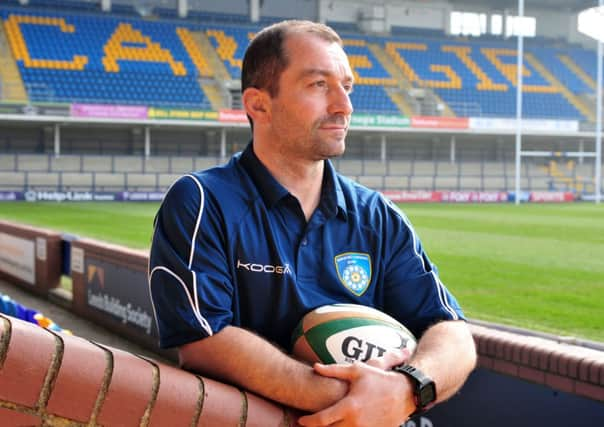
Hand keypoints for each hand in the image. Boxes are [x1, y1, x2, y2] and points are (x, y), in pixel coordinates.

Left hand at [298, 349, 414, 426]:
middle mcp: (356, 422)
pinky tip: (341, 426)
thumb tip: (315, 367)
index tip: (300, 420)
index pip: (322, 420)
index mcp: (349, 407)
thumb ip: (334, 370)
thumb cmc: (379, 379)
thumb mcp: (357, 371)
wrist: (405, 392)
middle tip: (307, 426)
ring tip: (323, 426)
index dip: (308, 422)